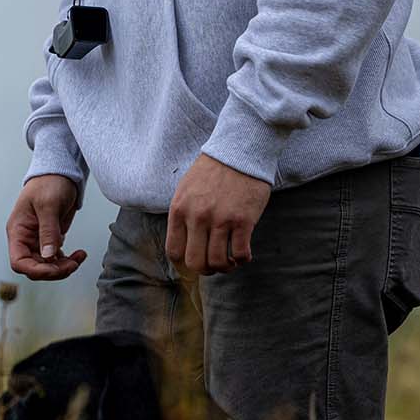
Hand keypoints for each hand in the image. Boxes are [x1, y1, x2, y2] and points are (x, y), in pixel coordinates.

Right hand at [6, 174, 86, 281]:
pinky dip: (68, 260)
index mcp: (18, 231)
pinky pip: (56, 258)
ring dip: (63, 267)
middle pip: (35, 268)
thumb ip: (48, 231)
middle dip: (54, 270)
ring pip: (47, 265)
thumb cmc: (49, 183)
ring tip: (79, 257)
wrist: (60, 172)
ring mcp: (38, 240)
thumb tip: (48, 256)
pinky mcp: (51, 238)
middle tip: (73, 264)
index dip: (36, 270)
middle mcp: (26, 239)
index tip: (55, 268)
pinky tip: (79, 255)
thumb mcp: (48, 205)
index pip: (19, 262)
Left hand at [166, 153, 270, 276]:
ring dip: (225, 267)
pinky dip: (242, 259)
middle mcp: (197, 217)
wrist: (240, 151)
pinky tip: (244, 255)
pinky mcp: (243, 221)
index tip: (195, 260)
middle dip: (205, 269)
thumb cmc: (213, 170)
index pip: (174, 251)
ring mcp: (220, 220)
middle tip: (214, 264)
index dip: (184, 262)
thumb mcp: (186, 189)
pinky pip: (240, 253)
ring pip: (218, 262)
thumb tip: (184, 242)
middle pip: (195, 262)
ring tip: (230, 261)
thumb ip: (182, 214)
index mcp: (179, 209)